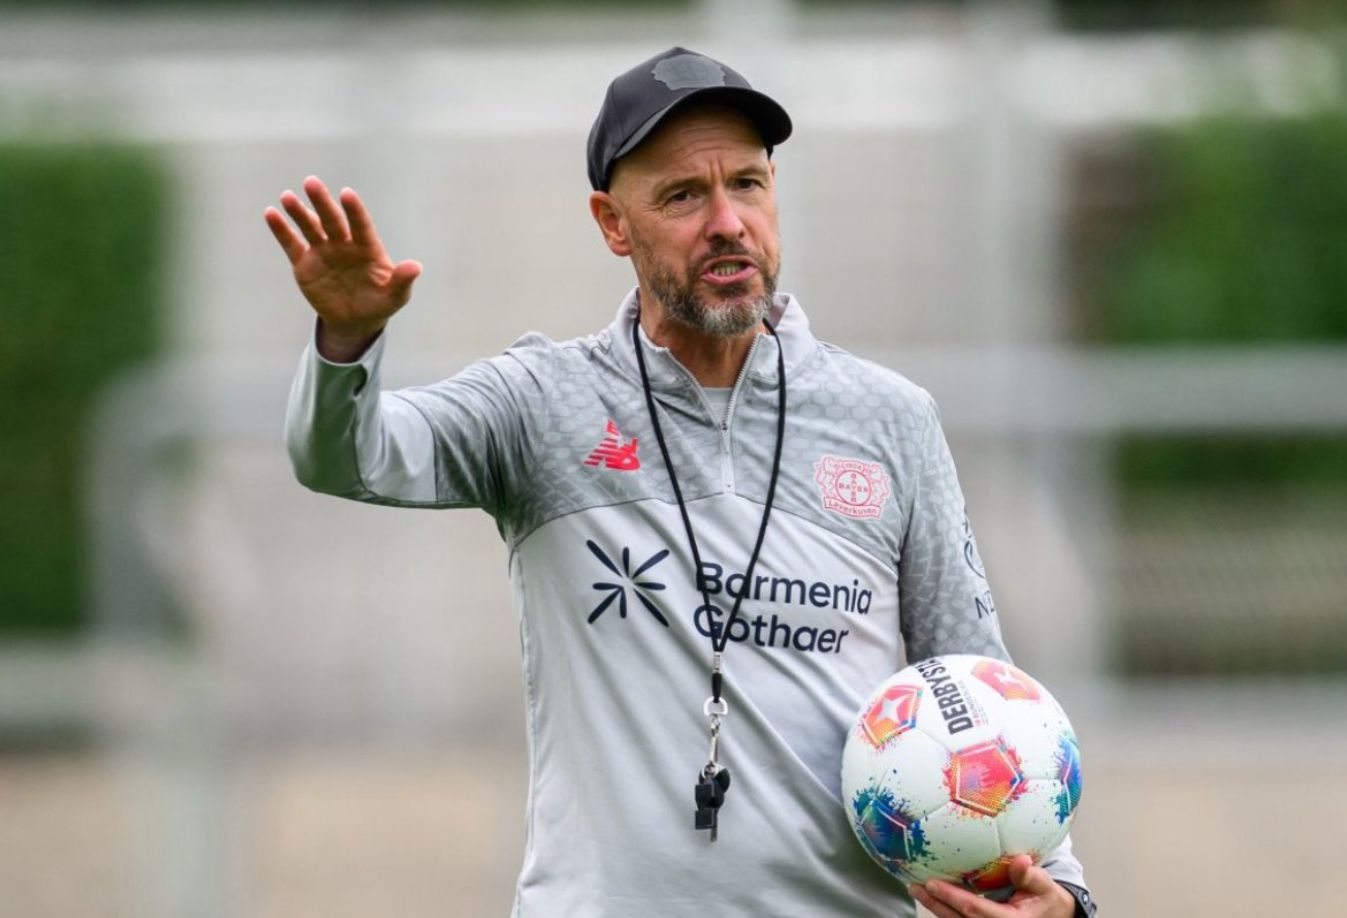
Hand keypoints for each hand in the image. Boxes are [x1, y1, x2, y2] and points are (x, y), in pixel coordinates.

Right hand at [264, 175, 421, 361]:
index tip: (347, 194)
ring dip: (298, 212)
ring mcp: (323, 251)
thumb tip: (416, 267)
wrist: (355, 320)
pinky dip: (281, 230)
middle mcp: (344, 244)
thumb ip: (402, 281)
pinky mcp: (304, 263)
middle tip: (311, 182)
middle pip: (332, 220)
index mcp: (367, 248)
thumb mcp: (395, 297)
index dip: (354, 211)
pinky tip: (271, 214)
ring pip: (310, 227)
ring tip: (287, 197)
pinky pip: (292, 244)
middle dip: (322, 202)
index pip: (361, 225)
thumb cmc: (379, 303)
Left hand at [909, 856, 1074, 917]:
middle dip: (935, 904)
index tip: (932, 882)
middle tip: (915, 885)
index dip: (951, 897)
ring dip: (936, 908)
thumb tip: (1021, 860)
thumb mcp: (1044, 886)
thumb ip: (1030, 875)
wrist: (1054, 917)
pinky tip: (932, 898)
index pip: (974, 909)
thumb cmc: (1047, 899)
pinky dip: (945, 911)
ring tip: (917, 890)